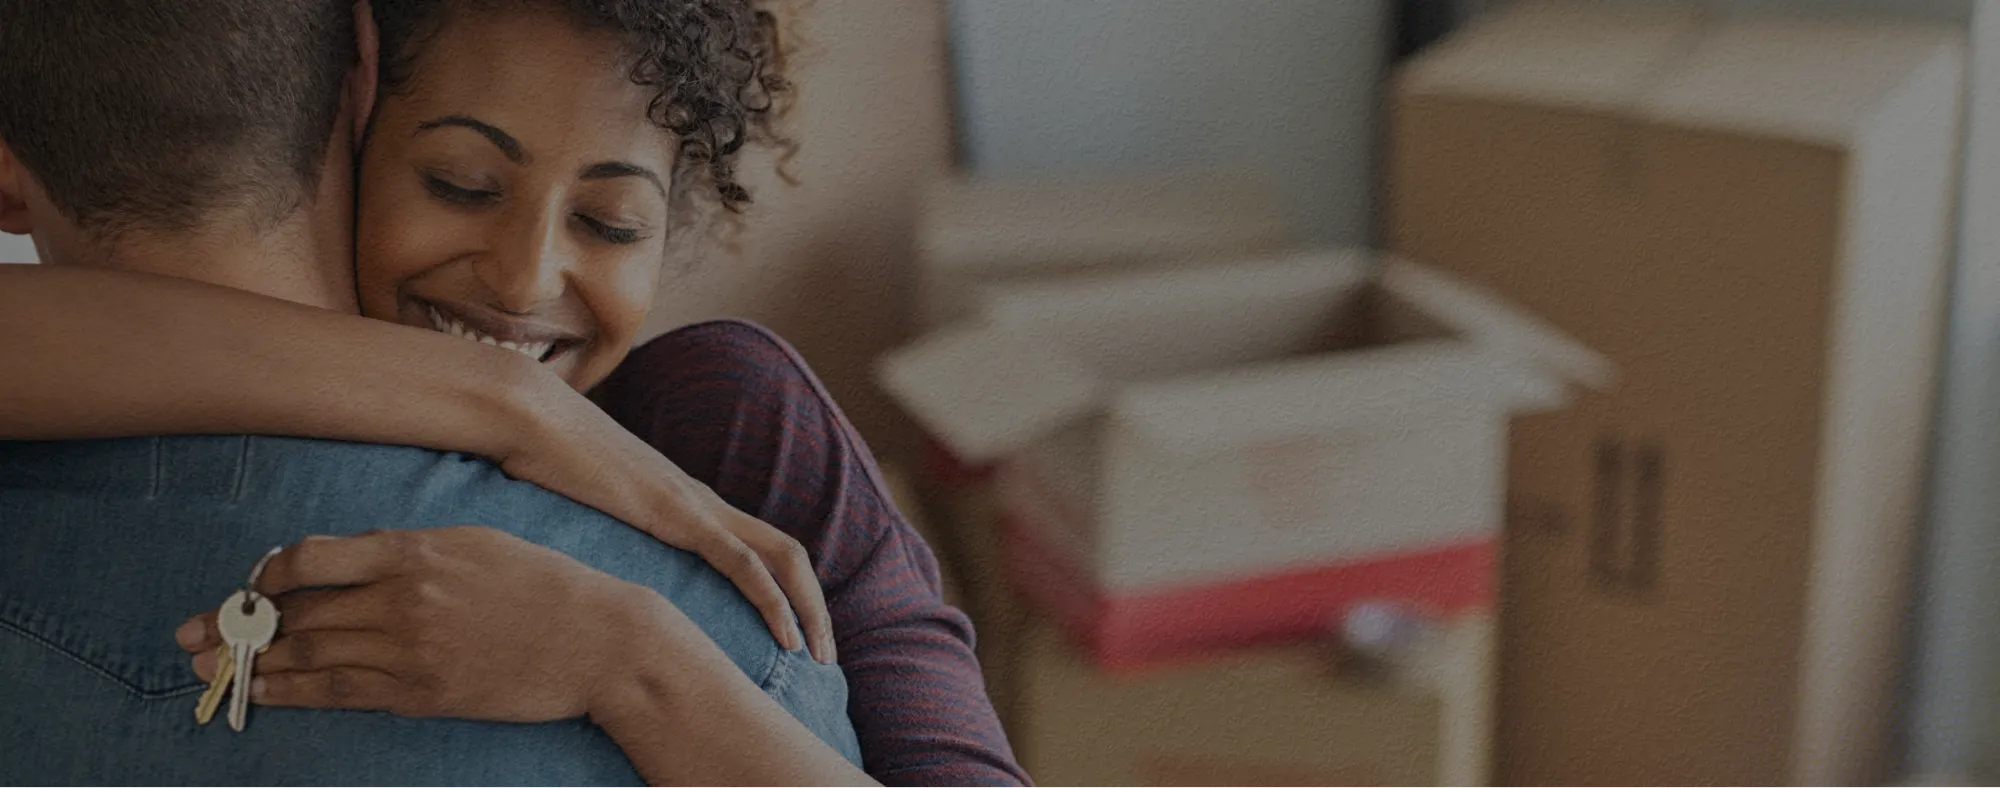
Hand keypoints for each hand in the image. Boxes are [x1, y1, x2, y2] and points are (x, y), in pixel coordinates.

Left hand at [175, 527, 670, 721]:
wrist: (598, 638)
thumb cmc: (544, 583)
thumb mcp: (477, 541)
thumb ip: (412, 549)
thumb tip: (353, 560)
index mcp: (414, 549)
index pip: (310, 558)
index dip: (267, 575)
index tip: (250, 585)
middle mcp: (402, 597)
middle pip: (297, 613)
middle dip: (236, 626)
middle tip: (189, 637)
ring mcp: (410, 648)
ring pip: (309, 656)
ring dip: (251, 665)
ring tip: (208, 671)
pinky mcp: (423, 692)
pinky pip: (342, 693)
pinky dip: (295, 694)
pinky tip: (264, 694)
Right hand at [500, 371, 834, 663]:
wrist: (529, 416)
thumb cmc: (541, 460)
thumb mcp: (580, 509)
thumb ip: (599, 532)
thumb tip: (582, 570)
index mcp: (687, 504)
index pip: (759, 548)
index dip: (785, 592)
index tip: (791, 638)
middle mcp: (703, 502)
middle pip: (787, 553)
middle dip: (814, 608)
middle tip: (823, 658)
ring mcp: (695, 506)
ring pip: (782, 557)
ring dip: (807, 609)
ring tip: (817, 657)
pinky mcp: (678, 513)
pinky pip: (742, 561)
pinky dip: (771, 599)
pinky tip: (785, 636)